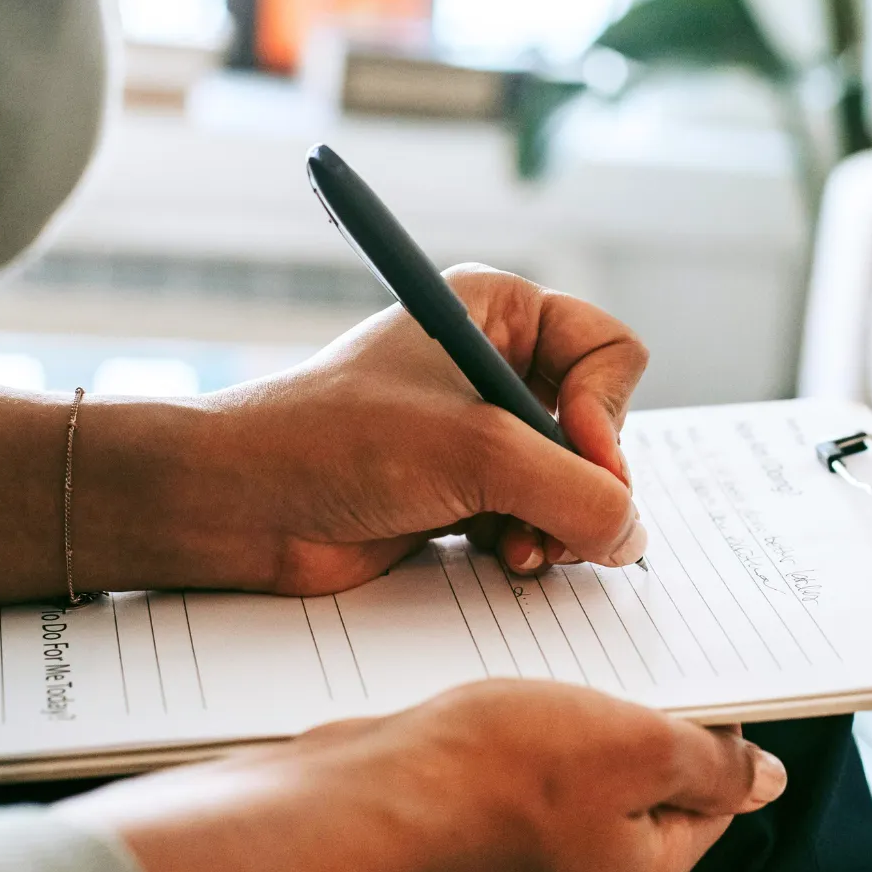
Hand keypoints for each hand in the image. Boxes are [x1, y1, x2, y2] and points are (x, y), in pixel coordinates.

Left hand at [0, 268, 645, 611]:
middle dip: (583, 483)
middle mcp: (495, 365)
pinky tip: (498, 560)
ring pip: (573, 482)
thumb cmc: (335, 443)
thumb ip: (577, 493)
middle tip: (550, 522)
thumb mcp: (476, 453)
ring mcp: (479, 432)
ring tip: (520, 550)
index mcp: (498, 312)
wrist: (239, 506)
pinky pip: (536, 518)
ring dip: (557, 524)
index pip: (610, 352)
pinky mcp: (462, 490)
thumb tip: (632, 537)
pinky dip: (529, 544)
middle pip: (600, 426)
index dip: (608, 411)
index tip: (579, 454)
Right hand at [62, 679, 786, 871]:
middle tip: (610, 668)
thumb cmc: (495, 771)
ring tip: (545, 680)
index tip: (685, 678)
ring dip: (568, 732)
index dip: (708, 732)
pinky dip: (512, 750)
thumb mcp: (632, 744)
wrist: (364, 801)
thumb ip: (709, 763)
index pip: (709, 799)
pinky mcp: (465, 848)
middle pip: (637, 793)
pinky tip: (490, 713)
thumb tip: (767, 780)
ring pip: (570, 787)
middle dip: (630, 728)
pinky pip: (511, 791)